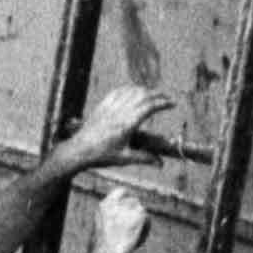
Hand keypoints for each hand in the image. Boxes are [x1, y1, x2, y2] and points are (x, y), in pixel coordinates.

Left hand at [56, 85, 175, 172]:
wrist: (79, 150)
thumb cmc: (100, 155)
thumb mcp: (124, 159)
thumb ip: (144, 158)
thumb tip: (160, 163)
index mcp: (127, 124)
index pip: (149, 107)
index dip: (163, 103)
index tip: (172, 104)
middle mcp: (119, 112)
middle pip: (143, 96)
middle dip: (158, 95)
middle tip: (167, 98)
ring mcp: (110, 107)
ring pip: (132, 91)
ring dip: (145, 90)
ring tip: (155, 95)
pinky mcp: (103, 105)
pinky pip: (119, 91)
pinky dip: (130, 88)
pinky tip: (135, 91)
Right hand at [72, 191, 161, 252]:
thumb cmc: (102, 252)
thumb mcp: (104, 234)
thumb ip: (115, 222)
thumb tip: (129, 222)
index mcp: (103, 206)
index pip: (119, 192)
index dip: (128, 197)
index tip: (134, 205)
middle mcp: (115, 203)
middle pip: (134, 201)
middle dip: (138, 213)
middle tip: (141, 224)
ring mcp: (128, 207)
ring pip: (142, 212)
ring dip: (141, 225)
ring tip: (133, 242)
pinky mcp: (140, 213)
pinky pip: (148, 221)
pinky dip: (145, 232)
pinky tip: (137, 243)